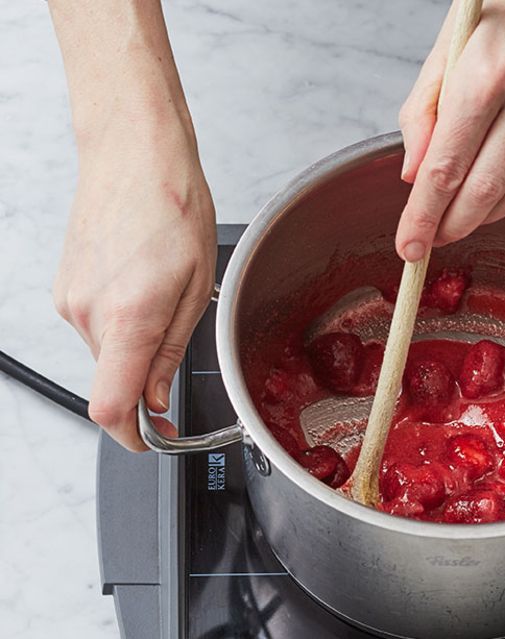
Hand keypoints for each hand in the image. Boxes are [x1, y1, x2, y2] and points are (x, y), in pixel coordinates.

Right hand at [53, 113, 215, 450]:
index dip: (133, 438)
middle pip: (116, 379)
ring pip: (109, 352)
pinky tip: (145, 280)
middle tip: (183, 327)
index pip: (111, 407)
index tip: (157, 440)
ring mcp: (70, 300)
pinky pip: (99, 325)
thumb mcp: (196, 283)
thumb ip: (171, 348)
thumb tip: (155, 400)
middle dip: (150, 373)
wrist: (133, 152)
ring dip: (140, 340)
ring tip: (166, 289)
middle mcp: (87, 314)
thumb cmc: (173, 203)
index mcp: (127, 316)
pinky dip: (124, 320)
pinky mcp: (65, 287)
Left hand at [395, 0, 504, 260]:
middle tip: (424, 246)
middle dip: (448, 228)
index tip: (408, 245)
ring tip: (450, 227)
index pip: (445, 167)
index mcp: (483, 77)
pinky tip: (485, 202)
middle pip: (480, 191)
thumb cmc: (496, 1)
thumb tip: (414, 174)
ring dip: (478, 220)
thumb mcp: (443, 47)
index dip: (423, 215)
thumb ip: (422, 113)